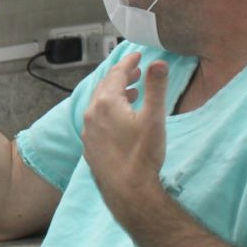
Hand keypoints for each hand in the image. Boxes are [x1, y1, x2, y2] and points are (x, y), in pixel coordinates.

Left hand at [81, 53, 168, 222]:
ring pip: (99, 103)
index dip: (128, 62)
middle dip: (121, 76)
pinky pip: (96, 119)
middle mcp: (92, 113)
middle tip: (136, 71)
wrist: (128, 191)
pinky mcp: (89, 145)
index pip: (116, 74)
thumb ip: (156, 88)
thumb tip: (158, 62)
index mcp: (106, 102)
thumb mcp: (154, 118)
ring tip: (132, 92)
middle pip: (105, 86)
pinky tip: (120, 119)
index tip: (138, 55)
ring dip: (115, 94)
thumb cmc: (143, 154)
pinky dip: (108, 111)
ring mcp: (88, 130)